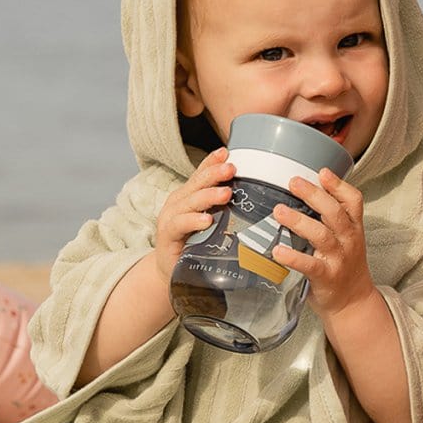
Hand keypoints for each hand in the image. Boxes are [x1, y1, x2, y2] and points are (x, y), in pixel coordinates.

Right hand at [153, 148, 233, 282]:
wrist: (172, 271)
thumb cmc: (195, 244)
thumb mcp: (212, 223)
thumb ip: (225, 209)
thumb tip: (255, 197)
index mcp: (190, 196)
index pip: (201, 174)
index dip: (212, 162)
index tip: (227, 152)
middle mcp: (178, 203)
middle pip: (196, 184)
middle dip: (214, 174)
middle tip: (232, 168)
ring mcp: (171, 218)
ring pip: (189, 202)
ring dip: (207, 196)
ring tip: (225, 194)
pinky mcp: (167, 236)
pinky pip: (180, 225)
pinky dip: (193, 221)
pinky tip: (206, 220)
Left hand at [271, 169, 373, 318]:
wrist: (353, 302)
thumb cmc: (344, 265)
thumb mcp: (346, 238)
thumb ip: (331, 219)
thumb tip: (303, 194)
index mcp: (353, 228)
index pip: (353, 201)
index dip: (339, 185)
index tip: (322, 172)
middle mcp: (348, 240)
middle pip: (335, 213)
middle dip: (314, 195)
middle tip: (293, 182)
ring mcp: (338, 259)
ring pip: (322, 235)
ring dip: (299, 221)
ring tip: (279, 211)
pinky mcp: (326, 277)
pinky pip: (309, 265)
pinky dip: (293, 258)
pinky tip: (277, 251)